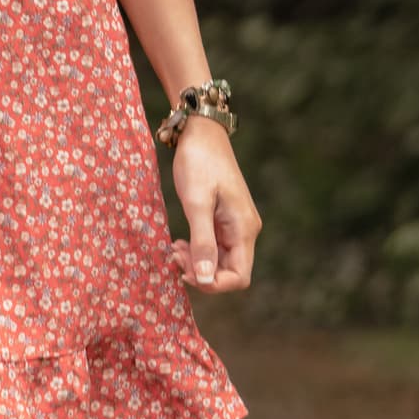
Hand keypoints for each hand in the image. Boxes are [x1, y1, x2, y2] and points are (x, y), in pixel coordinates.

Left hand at [170, 121, 259, 292]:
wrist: (201, 133)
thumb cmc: (199, 163)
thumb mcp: (196, 203)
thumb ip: (202, 242)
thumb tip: (204, 279)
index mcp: (244, 229)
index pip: (239, 277)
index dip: (212, 284)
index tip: (184, 271)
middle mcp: (245, 231)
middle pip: (228, 272)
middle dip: (200, 272)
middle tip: (174, 254)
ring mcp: (235, 226)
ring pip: (219, 261)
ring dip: (196, 261)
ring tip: (174, 247)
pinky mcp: (224, 220)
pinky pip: (213, 247)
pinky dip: (196, 250)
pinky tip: (179, 242)